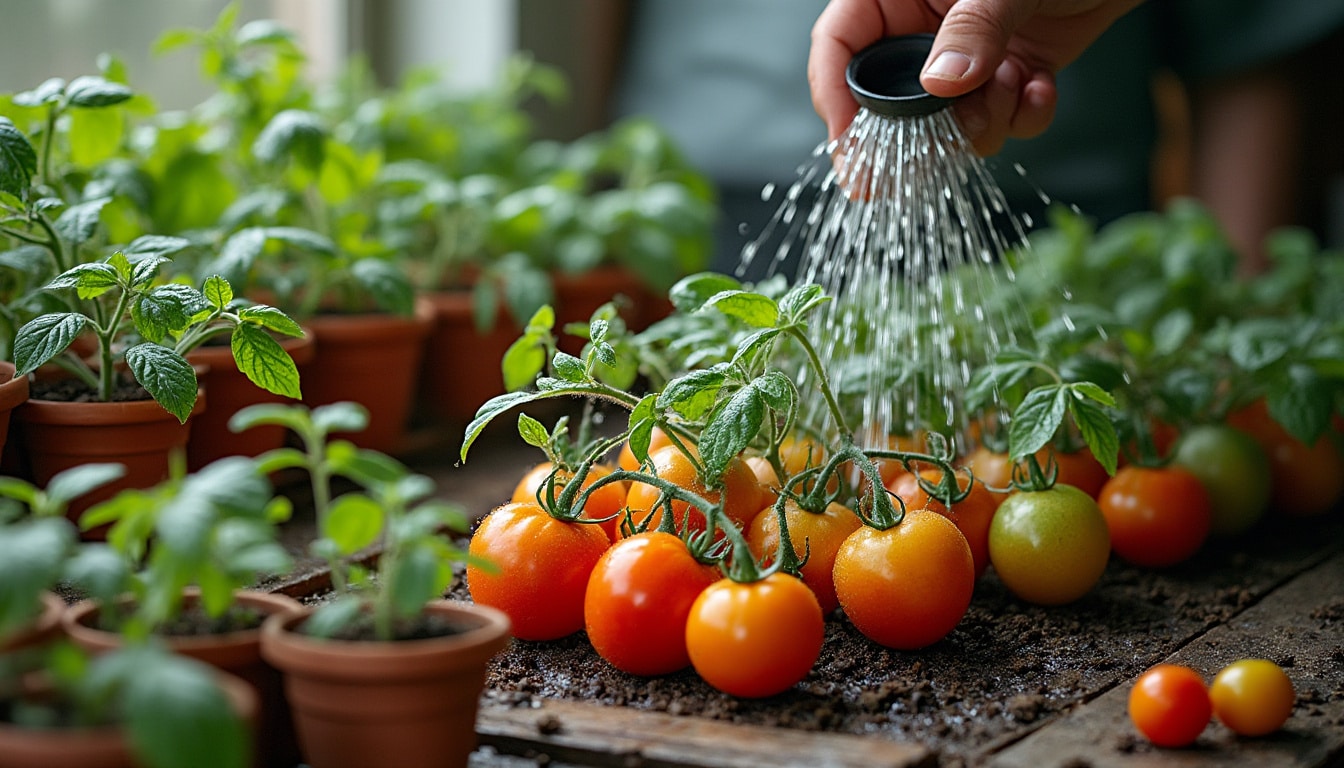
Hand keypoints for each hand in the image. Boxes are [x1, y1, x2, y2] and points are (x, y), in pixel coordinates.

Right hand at [809, 0, 1142, 154]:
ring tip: (1009, 93)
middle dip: (918, 131)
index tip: (850, 145)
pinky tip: (1042, 88)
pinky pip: (1000, 114)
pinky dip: (1023, 116)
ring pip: (948, 116)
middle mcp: (927, 22)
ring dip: (980, 124)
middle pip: (890, 94)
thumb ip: (973, 28)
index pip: (840, 45)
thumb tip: (940, 86)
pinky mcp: (1013, 66)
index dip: (835, 96)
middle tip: (914, 178)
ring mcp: (970, 48)